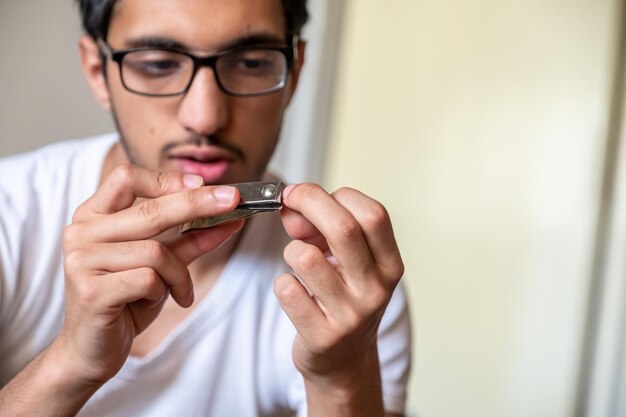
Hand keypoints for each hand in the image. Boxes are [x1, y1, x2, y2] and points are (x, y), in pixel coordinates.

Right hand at [56, 165, 241, 385]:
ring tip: (180, 291)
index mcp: (92, 216)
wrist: (91, 350)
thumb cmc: (126, 301)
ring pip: (155, 251)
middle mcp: (81, 232)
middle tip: (233, 201)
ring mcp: (81, 260)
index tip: (202, 184)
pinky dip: (165, 290)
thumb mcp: (161, 265)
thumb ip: (190, 238)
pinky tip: (157, 301)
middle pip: (150, 210)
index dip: (166, 179)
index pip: (127, 178)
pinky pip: (149, 279)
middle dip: (197, 204)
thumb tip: (230, 216)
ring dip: (179, 274)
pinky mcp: (91, 290)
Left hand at [274, 183, 403, 407]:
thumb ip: (321, 229)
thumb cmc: (344, 300)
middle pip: (343, 227)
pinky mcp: (322, 335)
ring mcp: (351, 315)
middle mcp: (375, 289)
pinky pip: (286, 289)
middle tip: (288, 199)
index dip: (337, 195)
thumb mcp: (346, 262)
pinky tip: (294, 292)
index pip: (374, 214)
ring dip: (291, 250)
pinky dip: (282, 283)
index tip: (312, 194)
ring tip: (298, 263)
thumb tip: (292, 208)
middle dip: (308, 202)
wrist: (344, 361)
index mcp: (390, 265)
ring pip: (305, 257)